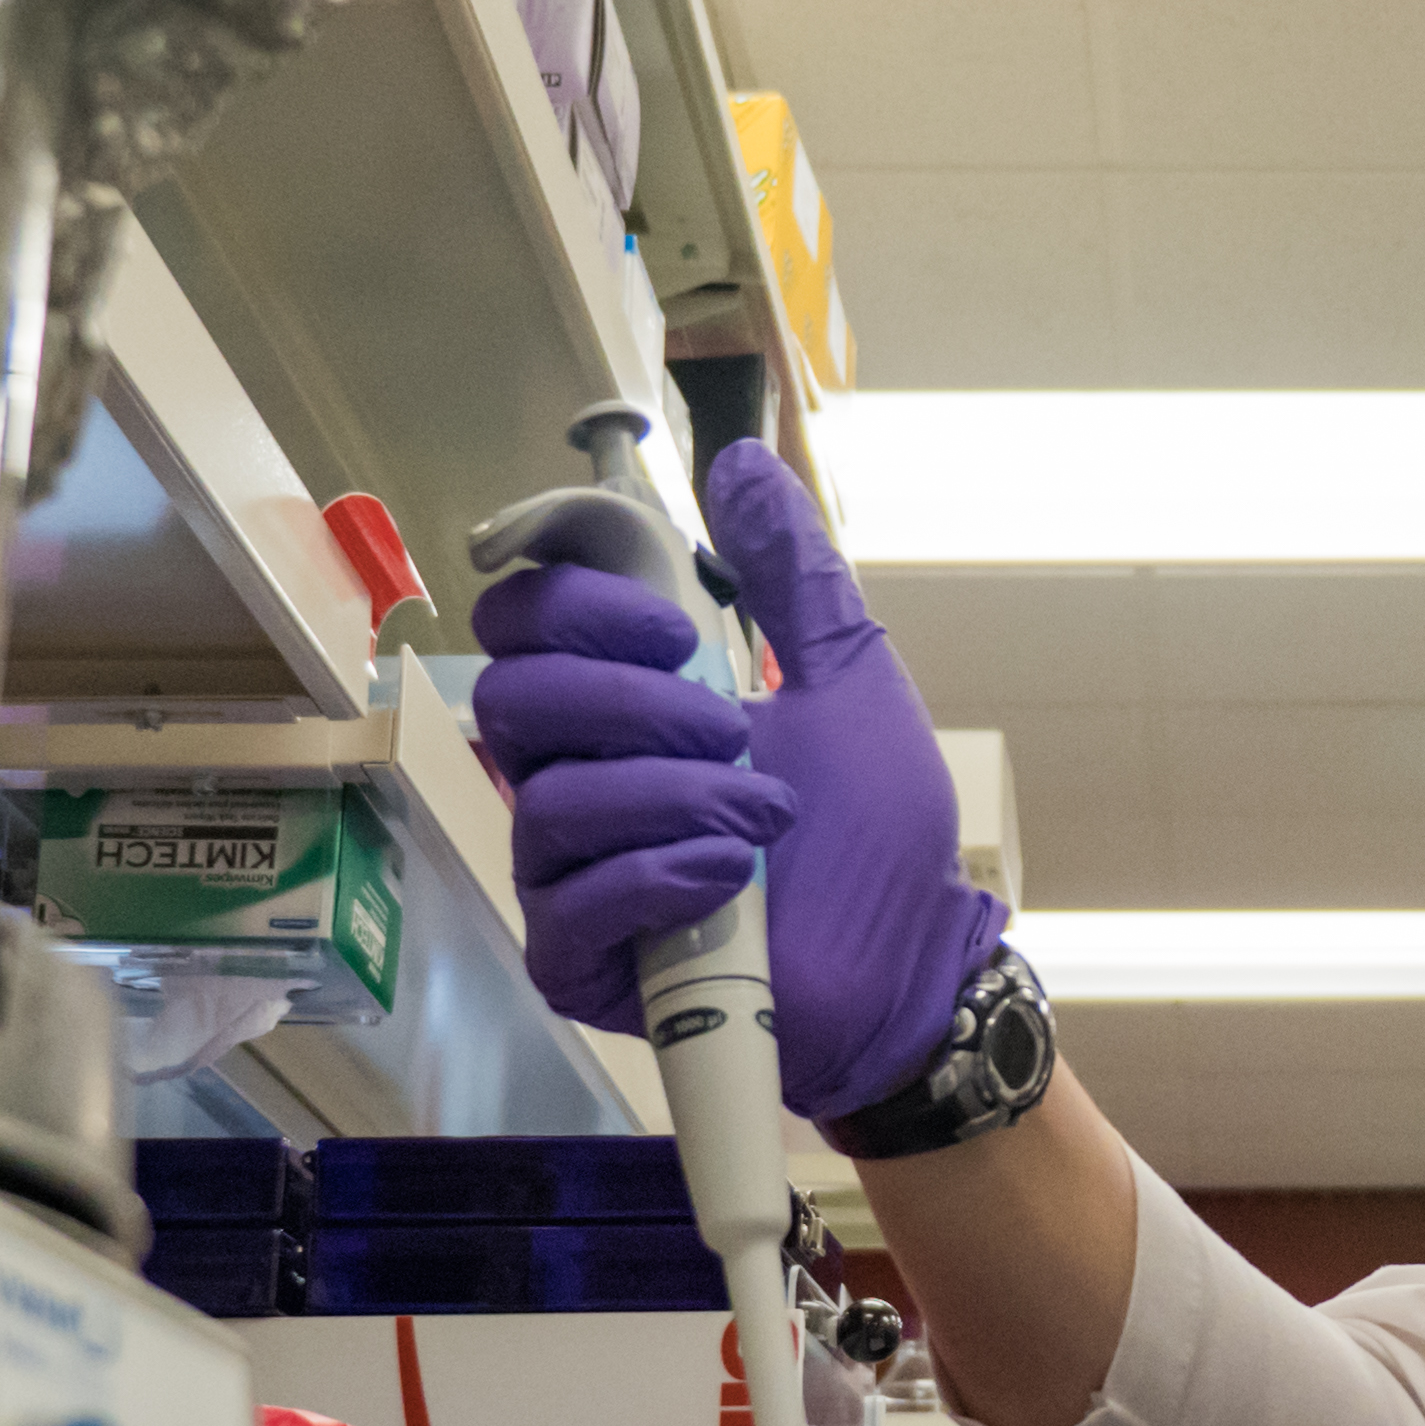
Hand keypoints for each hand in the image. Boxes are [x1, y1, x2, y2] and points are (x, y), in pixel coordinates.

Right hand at [465, 438, 1002, 1118]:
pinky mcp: (577, 956)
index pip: (529, 614)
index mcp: (624, 699)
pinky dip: (659, 871)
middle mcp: (577, 774)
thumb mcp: (849, 677)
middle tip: (733, 724)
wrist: (911, 961)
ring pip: (550, 795)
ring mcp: (569, 868)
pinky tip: (729, 875)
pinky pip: (572, 895)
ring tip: (766, 817)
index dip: (554, 576)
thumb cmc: (876, 830)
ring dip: (673, 793)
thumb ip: (790, 574)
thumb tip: (738, 464)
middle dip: (630, 697)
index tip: (633, 588)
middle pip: (514, 693)